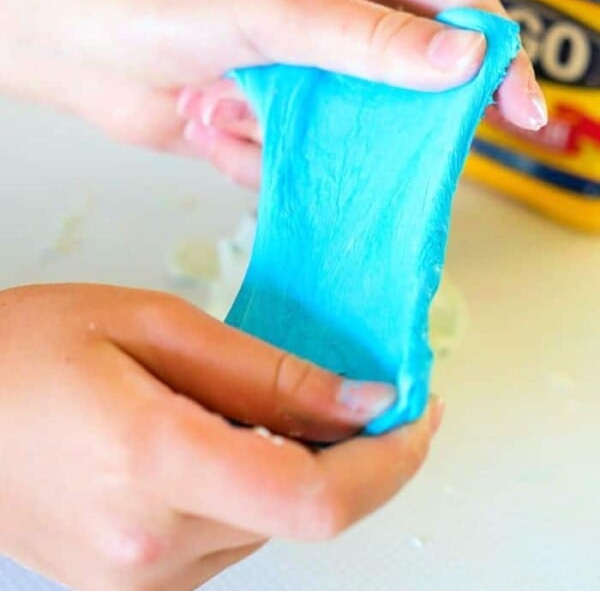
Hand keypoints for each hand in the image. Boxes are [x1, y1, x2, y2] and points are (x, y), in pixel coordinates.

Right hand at [0, 284, 442, 590]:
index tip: (418, 412)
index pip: (318, 499)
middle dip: (355, 453)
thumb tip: (359, 399)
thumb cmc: (33, 348)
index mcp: (153, 466)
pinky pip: (235, 532)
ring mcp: (145, 579)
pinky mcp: (141, 583)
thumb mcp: (154, 325)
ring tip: (260, 403)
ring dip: (299, 464)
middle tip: (358, 393)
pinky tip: (225, 436)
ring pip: (275, 522)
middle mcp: (153, 547)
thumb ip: (264, 371)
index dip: (390, 461)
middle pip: (308, 512)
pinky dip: (257, 484)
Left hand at [179, 0, 547, 187]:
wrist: (78, 49)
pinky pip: (290, 167)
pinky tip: (202, 121)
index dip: (490, 61)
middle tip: (334, 135)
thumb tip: (462, 59)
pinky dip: (245, 156)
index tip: (516, 109)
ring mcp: (302, 89)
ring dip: (276, 136)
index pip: (447, 15)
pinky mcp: (270, 131)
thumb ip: (366, 38)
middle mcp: (330, 37)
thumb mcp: (274, 10)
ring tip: (212, 100)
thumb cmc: (155, 0)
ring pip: (338, 142)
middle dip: (364, 126)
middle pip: (395, 94)